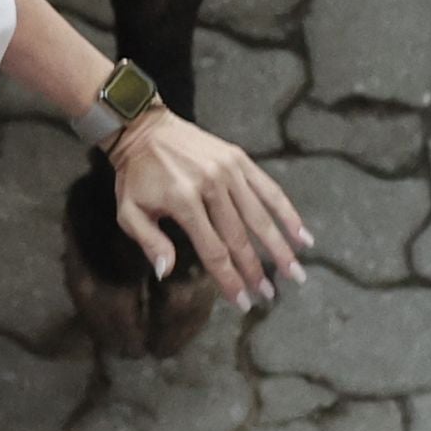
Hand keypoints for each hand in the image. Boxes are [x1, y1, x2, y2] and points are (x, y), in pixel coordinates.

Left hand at [108, 105, 313, 309]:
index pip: (213, 249)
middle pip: (239, 237)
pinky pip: (269, 189)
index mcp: (183, 201)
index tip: (243, 302)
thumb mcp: (128, 211)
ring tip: (296, 273)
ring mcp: (228, 170)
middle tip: (270, 295)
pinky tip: (302, 235)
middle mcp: (210, 185)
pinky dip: (287, 213)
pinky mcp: (239, 158)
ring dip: (279, 247)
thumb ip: (149, 242)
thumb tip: (166, 272)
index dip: (229, 278)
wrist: (143, 128)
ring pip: (260, 216)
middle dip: (256, 270)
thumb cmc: (136, 175)